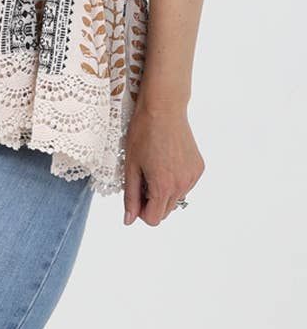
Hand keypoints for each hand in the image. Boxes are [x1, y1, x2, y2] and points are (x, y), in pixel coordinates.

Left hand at [122, 101, 204, 226]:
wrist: (163, 108)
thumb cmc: (143, 133)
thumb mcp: (131, 165)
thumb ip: (131, 196)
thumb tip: (129, 219)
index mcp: (163, 186)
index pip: (153, 219)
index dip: (140, 210)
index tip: (135, 193)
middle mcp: (182, 185)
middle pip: (165, 212)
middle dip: (151, 201)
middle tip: (143, 177)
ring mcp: (193, 177)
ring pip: (175, 199)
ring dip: (164, 191)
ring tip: (155, 166)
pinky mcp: (198, 168)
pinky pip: (185, 185)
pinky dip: (175, 180)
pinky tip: (167, 161)